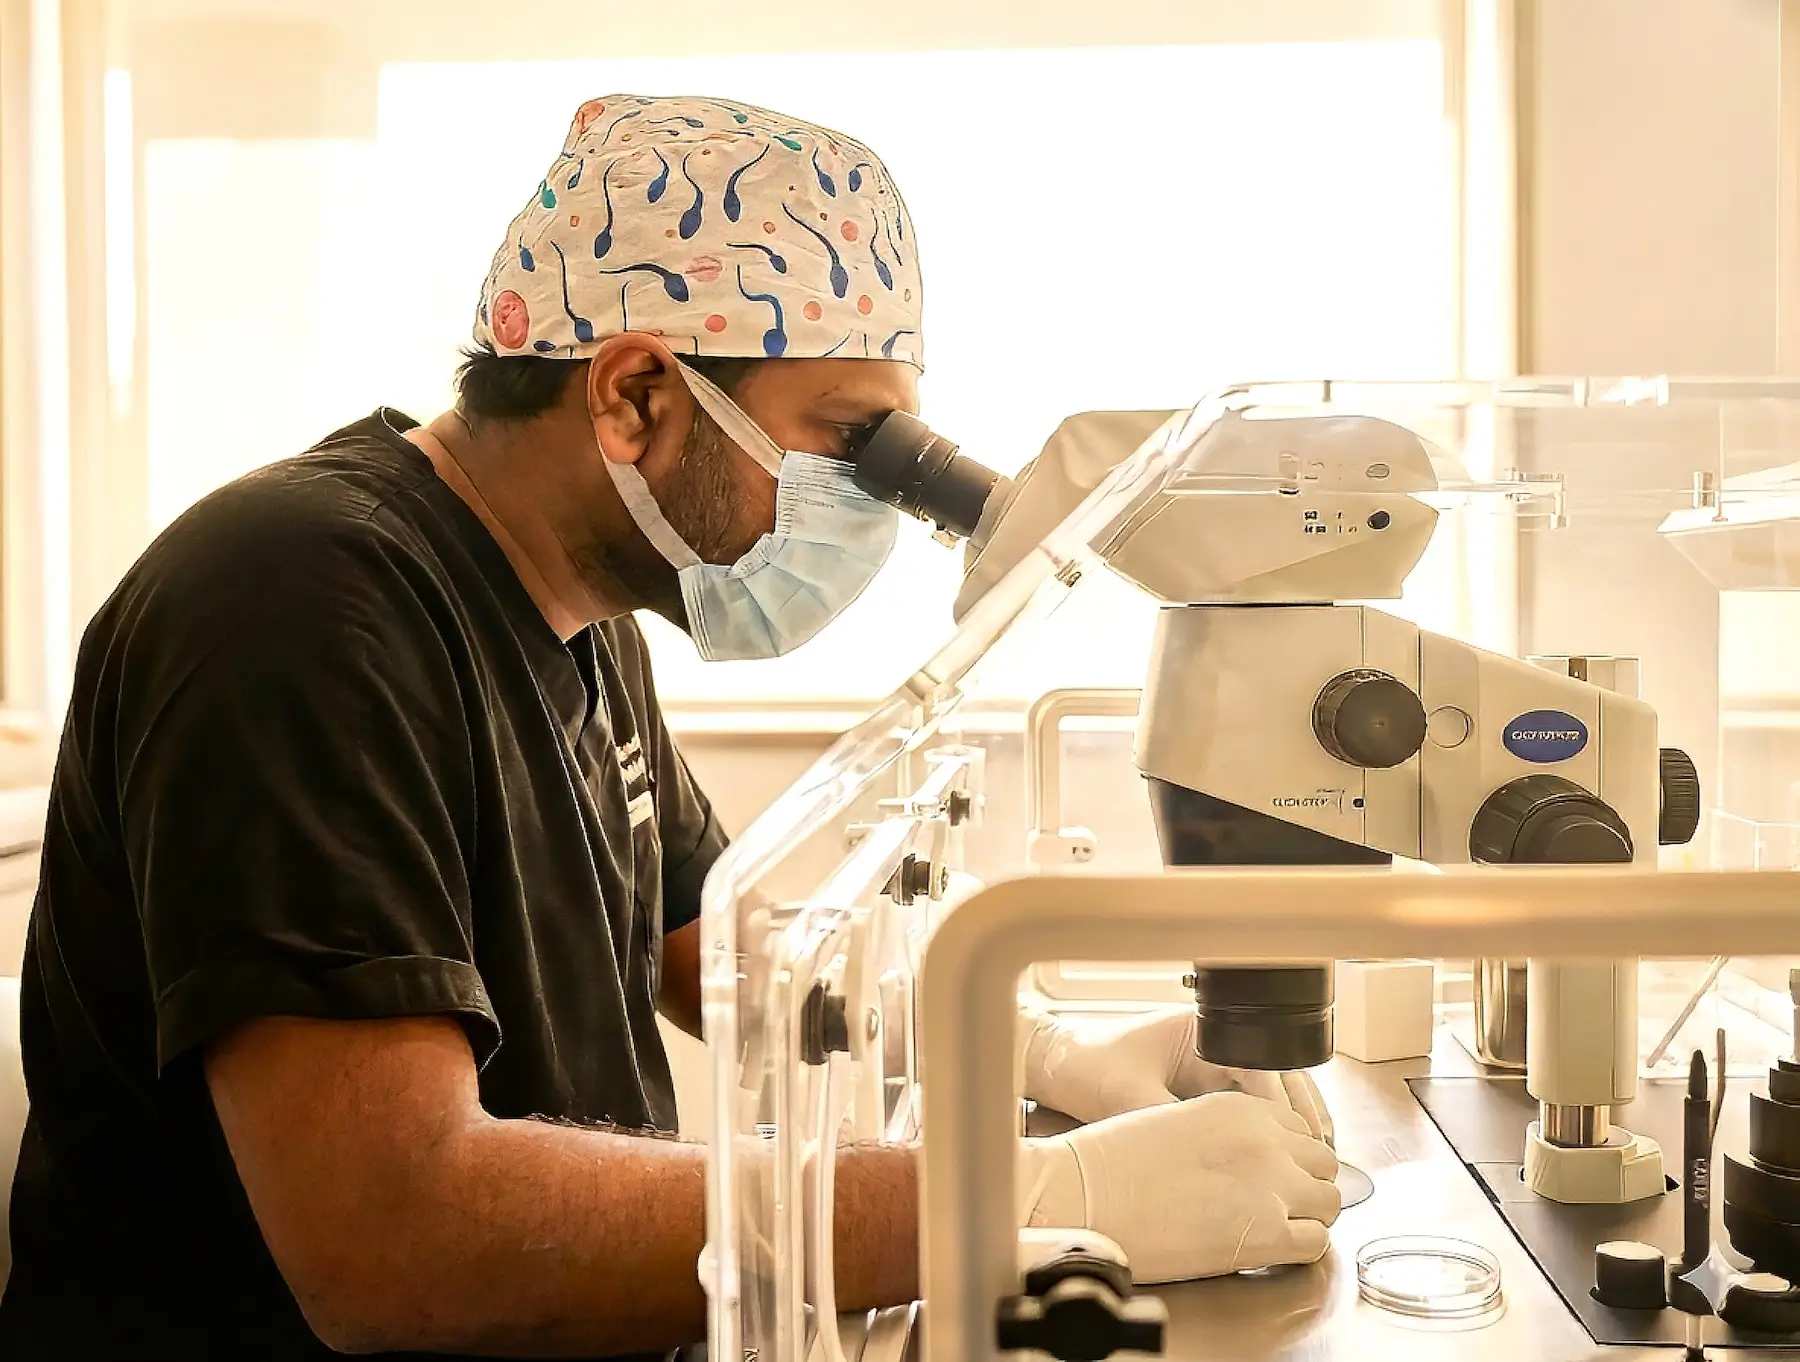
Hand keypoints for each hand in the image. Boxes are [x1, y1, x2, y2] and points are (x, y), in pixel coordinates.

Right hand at [1017, 1092, 1340, 1283]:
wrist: (1087, 1194)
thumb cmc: (1113, 1161)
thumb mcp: (1178, 1121)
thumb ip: (1225, 1134)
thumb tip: (1249, 1161)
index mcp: (1241, 1108)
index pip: (1298, 1128)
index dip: (1289, 1154)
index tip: (1275, 1172)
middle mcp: (1266, 1140)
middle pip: (1321, 1162)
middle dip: (1305, 1183)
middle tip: (1279, 1203)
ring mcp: (1272, 1186)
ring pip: (1329, 1202)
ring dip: (1308, 1214)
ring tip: (1276, 1227)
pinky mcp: (1269, 1234)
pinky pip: (1315, 1244)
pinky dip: (1300, 1249)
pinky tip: (1271, 1249)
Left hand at [1018, 1004, 1332, 1142]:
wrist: (1061, 1064)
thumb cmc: (1090, 1068)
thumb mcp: (1129, 1096)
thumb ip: (1169, 1120)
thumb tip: (1208, 1152)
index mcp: (1200, 1029)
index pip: (1259, 1064)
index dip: (1284, 1104)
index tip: (1303, 1137)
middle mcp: (1212, 1040)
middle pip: (1276, 1074)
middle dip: (1303, 1111)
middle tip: (1325, 1150)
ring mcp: (1211, 1060)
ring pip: (1267, 1089)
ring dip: (1290, 1118)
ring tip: (1313, 1155)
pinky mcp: (1204, 1081)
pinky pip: (1247, 1100)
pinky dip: (1266, 1124)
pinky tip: (1279, 1153)